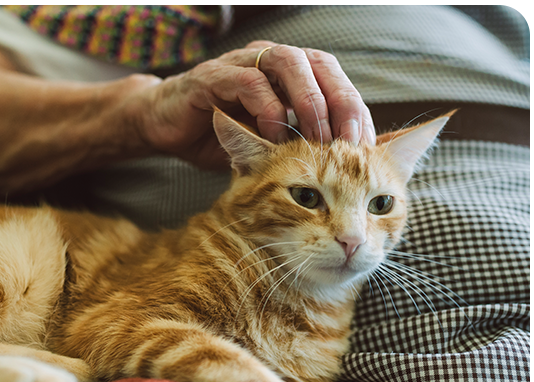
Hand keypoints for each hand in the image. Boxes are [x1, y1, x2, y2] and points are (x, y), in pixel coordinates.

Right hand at [130, 41, 374, 169]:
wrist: (166, 127)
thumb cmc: (222, 137)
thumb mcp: (270, 146)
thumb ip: (301, 147)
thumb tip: (348, 167)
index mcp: (290, 75)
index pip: (335, 81)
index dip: (354, 110)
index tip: (367, 146)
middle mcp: (270, 62)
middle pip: (319, 65)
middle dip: (340, 103)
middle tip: (351, 142)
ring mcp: (241, 63)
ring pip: (288, 63)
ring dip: (308, 101)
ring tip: (317, 138)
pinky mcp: (213, 76)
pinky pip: (247, 81)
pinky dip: (267, 107)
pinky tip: (275, 136)